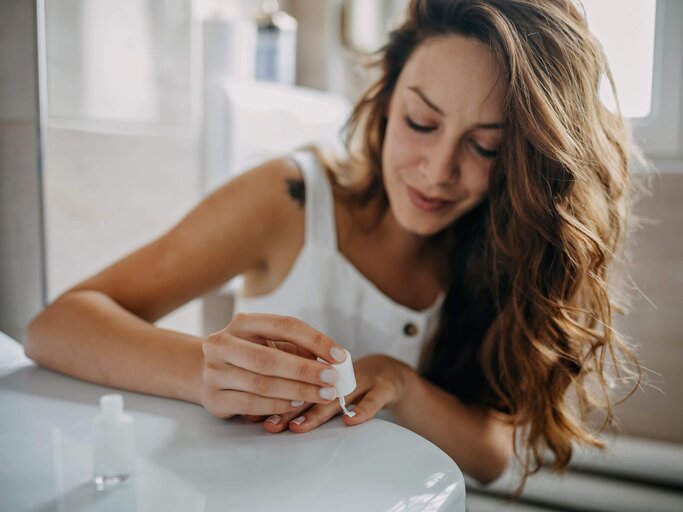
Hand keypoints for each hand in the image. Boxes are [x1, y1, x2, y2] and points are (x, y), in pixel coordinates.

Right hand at [199, 313, 347, 418]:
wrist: (203, 371)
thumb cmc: (249, 354)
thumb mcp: (270, 343)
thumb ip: (298, 348)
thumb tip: (335, 361)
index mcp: (242, 322)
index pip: (283, 325)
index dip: (315, 340)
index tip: (339, 355)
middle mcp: (222, 344)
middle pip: (269, 358)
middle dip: (306, 371)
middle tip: (333, 380)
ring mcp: (214, 372)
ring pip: (261, 384)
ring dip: (297, 391)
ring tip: (322, 394)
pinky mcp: (214, 398)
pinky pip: (251, 404)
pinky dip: (278, 405)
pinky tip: (297, 404)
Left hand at [258, 354, 413, 433]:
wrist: (390, 372)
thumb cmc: (346, 382)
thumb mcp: (322, 382)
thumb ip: (294, 393)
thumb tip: (251, 412)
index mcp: (321, 366)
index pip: (294, 376)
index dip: (271, 396)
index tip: (253, 415)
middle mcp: (339, 369)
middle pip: (311, 386)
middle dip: (288, 407)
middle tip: (269, 425)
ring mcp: (364, 375)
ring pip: (339, 393)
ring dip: (318, 410)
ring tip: (298, 426)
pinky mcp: (386, 385)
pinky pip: (375, 398)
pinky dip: (363, 409)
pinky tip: (351, 420)